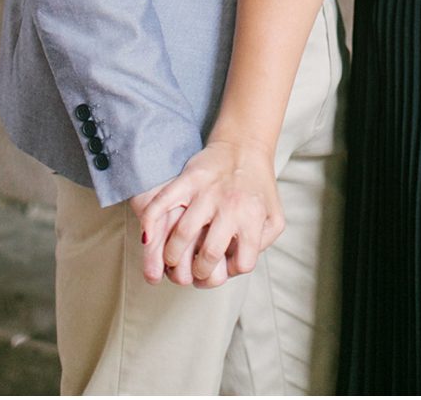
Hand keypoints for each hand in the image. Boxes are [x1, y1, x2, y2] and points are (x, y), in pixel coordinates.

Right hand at [133, 139, 282, 287]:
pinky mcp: (186, 180)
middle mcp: (229, 206)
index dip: (231, 272)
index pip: (242, 262)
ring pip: (183, 234)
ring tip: (172, 261)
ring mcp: (205, 192)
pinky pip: (162, 203)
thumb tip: (236, 265)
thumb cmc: (259, 186)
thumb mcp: (274, 217)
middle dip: (198, 271)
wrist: (243, 146)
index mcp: (252, 217)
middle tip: (192, 274)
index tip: (222, 270)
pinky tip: (146, 239)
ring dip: (173, 255)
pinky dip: (150, 223)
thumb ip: (262, 244)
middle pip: (210, 253)